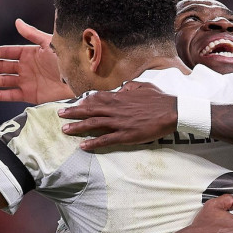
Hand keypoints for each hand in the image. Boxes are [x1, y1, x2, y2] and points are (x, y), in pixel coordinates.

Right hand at [0, 19, 68, 104]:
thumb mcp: (49, 43)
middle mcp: (26, 67)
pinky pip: (11, 95)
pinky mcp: (30, 95)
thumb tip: (17, 22)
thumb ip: (32, 34)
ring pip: (3, 81)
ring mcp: (27, 81)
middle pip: (2, 66)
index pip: (7, 52)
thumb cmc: (69, 58)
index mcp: (30, 53)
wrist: (81, 79)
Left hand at [59, 82, 176, 148]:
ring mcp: (119, 122)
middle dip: (73, 112)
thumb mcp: (143, 86)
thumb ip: (130, 87)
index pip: (97, 98)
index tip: (74, 103)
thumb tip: (122, 88)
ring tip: (64, 130)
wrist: (172, 111)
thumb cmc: (159, 99)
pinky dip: (92, 143)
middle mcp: (116, 109)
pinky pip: (105, 140)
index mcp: (120, 97)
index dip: (84, 101)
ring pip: (93, 124)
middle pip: (89, 110)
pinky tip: (82, 146)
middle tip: (59, 114)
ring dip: (77, 127)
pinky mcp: (125, 135)